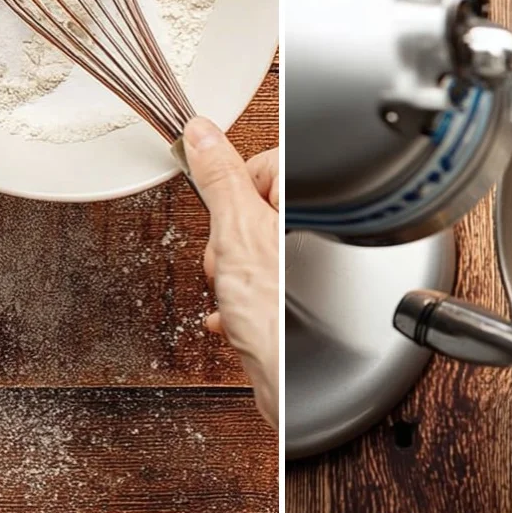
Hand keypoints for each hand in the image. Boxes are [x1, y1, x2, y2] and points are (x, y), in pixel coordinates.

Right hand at [185, 117, 278, 427]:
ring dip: (229, 269)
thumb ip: (219, 176)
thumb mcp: (234, 230)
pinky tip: (236, 312)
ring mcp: (297, 262)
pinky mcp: (284, 292)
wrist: (279, 379)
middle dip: (228, 236)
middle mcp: (309, 227)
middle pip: (247, 206)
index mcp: (304, 199)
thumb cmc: (269, 312)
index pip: (260, 163)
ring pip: (244, 244)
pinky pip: (250, 277)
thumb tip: (202, 133)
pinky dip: (237, 294)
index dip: (235, 191)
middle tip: (233, 257)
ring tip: (237, 290)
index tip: (229, 213)